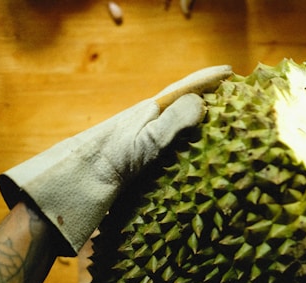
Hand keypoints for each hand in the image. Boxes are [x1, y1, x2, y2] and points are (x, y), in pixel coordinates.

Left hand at [0, 65, 231, 254]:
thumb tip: (202, 102)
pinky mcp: (142, 161)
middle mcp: (148, 122)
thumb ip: (172, 121)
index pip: (186, 90)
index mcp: (151, 111)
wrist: (75, 186)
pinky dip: (189, 147)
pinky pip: (173, 148)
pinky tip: (197, 157)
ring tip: (221, 124)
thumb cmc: (108, 161)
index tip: (229, 72)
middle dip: (206, 99)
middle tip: (231, 97)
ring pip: (178, 127)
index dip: (208, 80)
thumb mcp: (144, 141)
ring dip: (199, 124)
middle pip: (183, 105)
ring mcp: (145, 141)